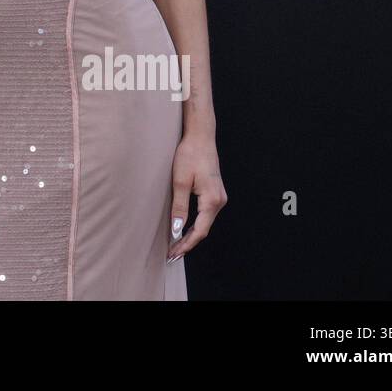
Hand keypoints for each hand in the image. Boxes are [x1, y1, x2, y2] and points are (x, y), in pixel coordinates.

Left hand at [167, 131, 225, 261]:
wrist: (201, 137)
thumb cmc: (190, 155)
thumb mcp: (180, 181)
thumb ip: (179, 207)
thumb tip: (176, 229)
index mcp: (212, 201)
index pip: (199, 231)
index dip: (186, 244)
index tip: (173, 253)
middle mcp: (219, 201)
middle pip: (204, 229)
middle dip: (188, 242)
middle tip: (172, 254)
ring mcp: (219, 197)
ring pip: (205, 222)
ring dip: (191, 234)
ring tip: (176, 244)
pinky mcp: (215, 193)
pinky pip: (206, 214)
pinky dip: (195, 223)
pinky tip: (185, 228)